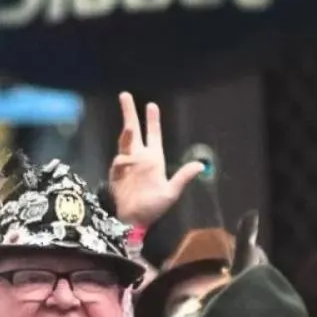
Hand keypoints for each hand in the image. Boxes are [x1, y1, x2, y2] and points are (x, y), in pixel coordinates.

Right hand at [108, 92, 204, 226]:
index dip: (152, 120)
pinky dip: (123, 161)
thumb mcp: (171, 192)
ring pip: (124, 142)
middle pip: (133, 131)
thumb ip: (183, 177)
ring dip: (127, 133)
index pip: (153, 135)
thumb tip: (200, 164)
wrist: (133, 221)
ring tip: (129, 127)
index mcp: (153, 160)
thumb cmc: (153, 208)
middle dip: (129, 113)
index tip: (151, 105)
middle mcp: (139, 158)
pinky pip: (119, 162)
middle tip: (125, 95)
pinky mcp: (115, 174)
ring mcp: (126, 165)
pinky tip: (127, 164)